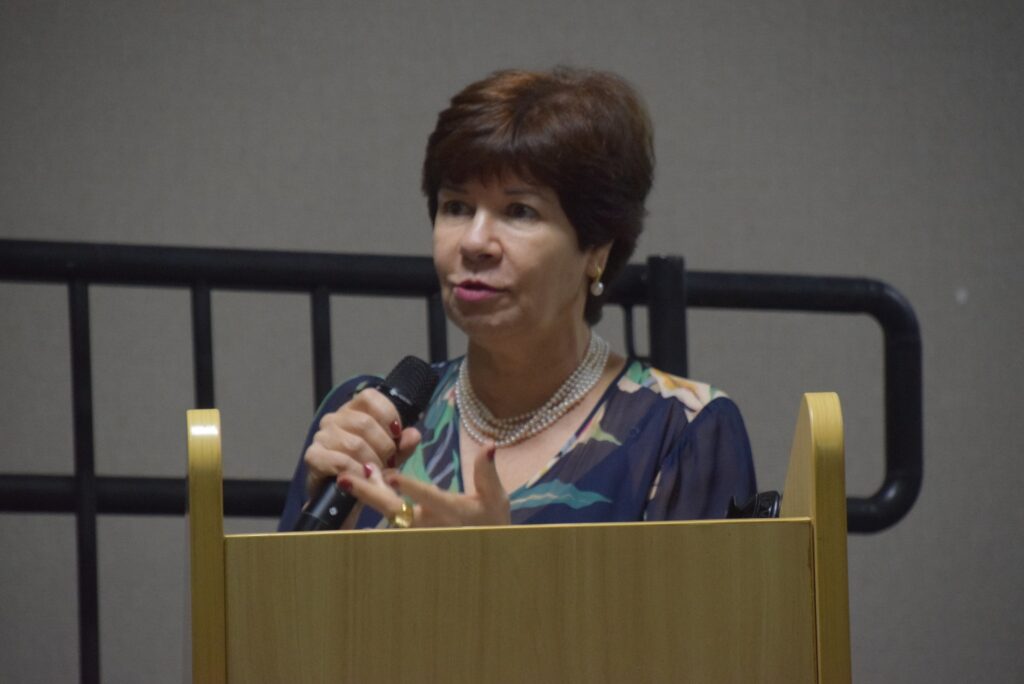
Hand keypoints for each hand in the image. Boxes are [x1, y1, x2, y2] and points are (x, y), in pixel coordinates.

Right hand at [303, 388, 421, 499]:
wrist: (342, 500)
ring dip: (371, 463)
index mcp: (353, 410)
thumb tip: (413, 435)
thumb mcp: (391, 456)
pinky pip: (340, 461)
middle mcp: (334, 418)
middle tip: (387, 463)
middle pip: (365, 423)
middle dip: (383, 447)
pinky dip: (356, 472)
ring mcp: (321, 436)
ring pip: (354, 444)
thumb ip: (404, 444)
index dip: (388, 415)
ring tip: (375, 473)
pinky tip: (363, 478)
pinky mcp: (313, 456)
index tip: (396, 436)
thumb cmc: (367, 471)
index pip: (370, 397)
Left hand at [341, 443, 510, 527]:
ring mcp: (417, 533)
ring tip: (347, 479)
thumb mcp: (495, 498)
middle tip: (345, 478)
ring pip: (386, 514)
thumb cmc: (492, 524)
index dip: (409, 487)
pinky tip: (360, 490)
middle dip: (368, 492)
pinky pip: (387, 522)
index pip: (427, 497)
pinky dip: (374, 504)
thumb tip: (489, 444)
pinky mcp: (410, 537)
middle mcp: (429, 524)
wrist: (486, 557)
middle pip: (393, 508)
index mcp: (450, 511)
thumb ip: (486, 472)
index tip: (391, 474)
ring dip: (368, 496)